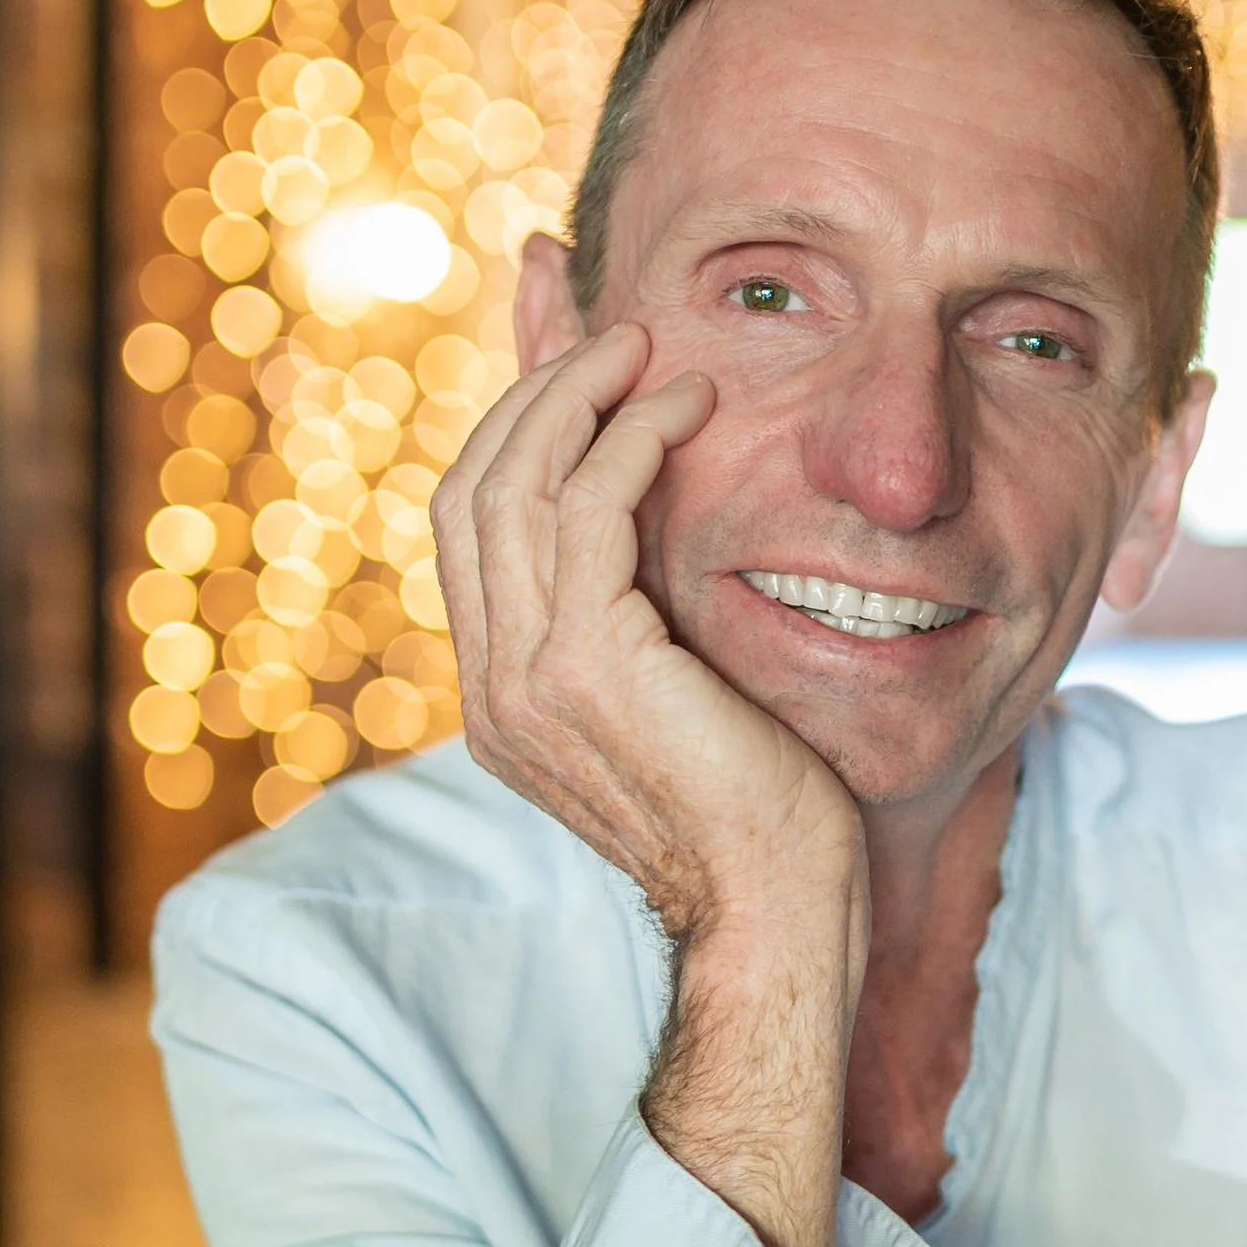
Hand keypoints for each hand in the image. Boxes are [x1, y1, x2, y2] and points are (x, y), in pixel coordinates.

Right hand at [432, 324, 863, 942]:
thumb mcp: (679, 697)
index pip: (470, 526)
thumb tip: (645, 543)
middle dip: (533, 391)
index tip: (577, 361)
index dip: (512, 428)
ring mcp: (527, 678)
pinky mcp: (587, 664)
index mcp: (500, 700)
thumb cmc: (756, 815)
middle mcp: (492, 689)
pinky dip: (634, 435)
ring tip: (651, 347)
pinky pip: (588, 505)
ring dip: (582, 394)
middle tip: (612, 333)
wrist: (777, 912)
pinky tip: (690, 405)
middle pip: (471, 488)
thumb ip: (639, 621)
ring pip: (514, 482)